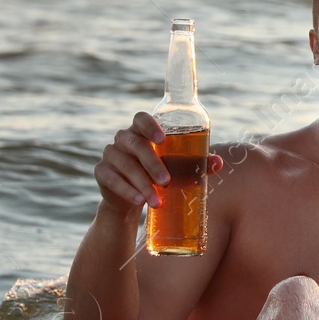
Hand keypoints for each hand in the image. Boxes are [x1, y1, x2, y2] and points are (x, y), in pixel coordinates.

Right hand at [93, 112, 223, 215]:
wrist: (133, 198)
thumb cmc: (160, 174)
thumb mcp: (178, 168)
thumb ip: (197, 163)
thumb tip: (217, 162)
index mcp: (142, 131)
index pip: (141, 118)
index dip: (150, 125)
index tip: (163, 138)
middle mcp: (124, 139)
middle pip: (136, 145)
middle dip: (152, 164)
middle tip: (167, 181)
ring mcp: (110, 154)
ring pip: (125, 165)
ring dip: (142, 183)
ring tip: (157, 201)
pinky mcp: (101, 172)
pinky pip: (112, 179)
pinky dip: (127, 190)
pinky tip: (138, 200)